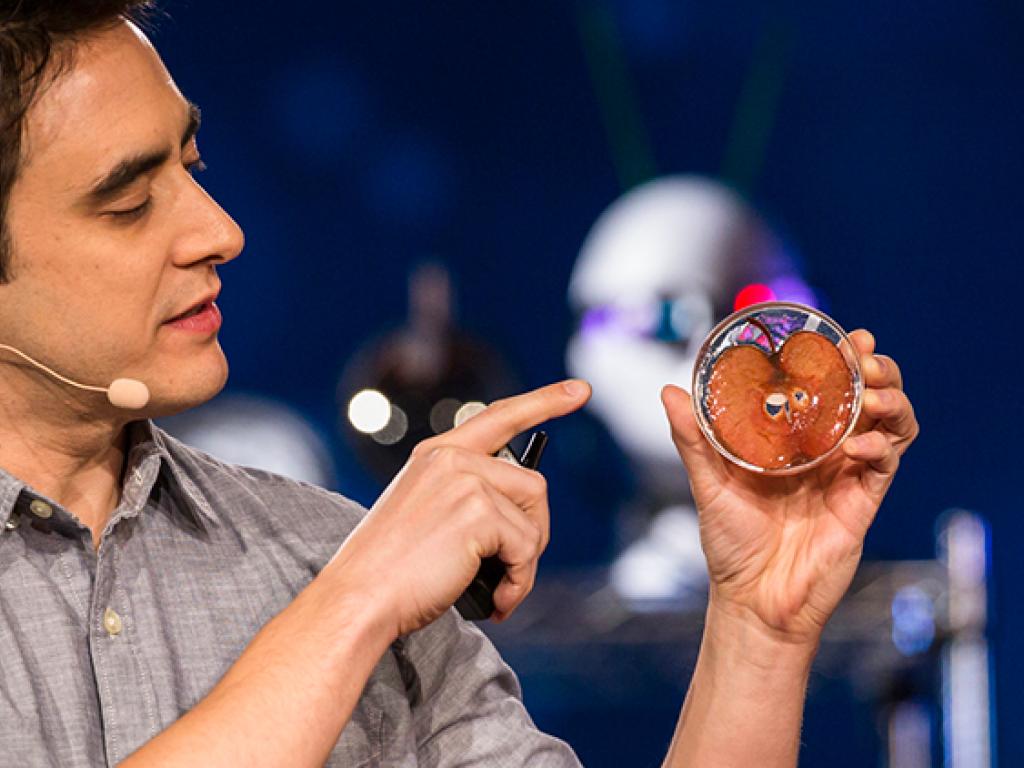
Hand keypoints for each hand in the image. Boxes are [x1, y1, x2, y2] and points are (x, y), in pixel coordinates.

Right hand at [325, 380, 590, 638]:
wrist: (359, 598)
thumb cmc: (390, 571)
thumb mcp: (426, 516)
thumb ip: (468, 500)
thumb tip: (523, 525)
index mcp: (436, 455)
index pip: (500, 417)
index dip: (544, 402)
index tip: (578, 390)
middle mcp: (451, 459)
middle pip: (532, 484)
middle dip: (533, 532)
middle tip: (513, 570)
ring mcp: (464, 480)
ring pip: (532, 519)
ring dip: (525, 562)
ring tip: (500, 590)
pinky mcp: (477, 511)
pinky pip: (525, 547)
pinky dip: (519, 581)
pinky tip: (497, 600)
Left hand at [662, 330, 917, 643]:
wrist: (752, 601)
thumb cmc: (730, 544)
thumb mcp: (708, 483)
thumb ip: (693, 439)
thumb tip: (668, 391)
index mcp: (792, 441)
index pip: (827, 387)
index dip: (842, 358)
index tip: (843, 334)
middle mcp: (825, 452)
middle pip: (868, 397)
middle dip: (876, 370)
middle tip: (864, 356)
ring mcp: (847, 476)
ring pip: (891, 425)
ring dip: (890, 401)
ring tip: (871, 394)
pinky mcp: (861, 503)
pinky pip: (885, 465)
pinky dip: (880, 448)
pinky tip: (858, 447)